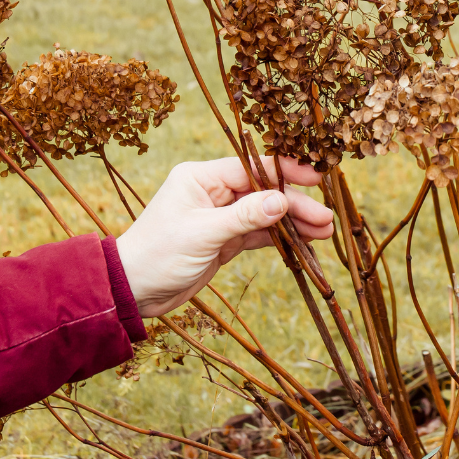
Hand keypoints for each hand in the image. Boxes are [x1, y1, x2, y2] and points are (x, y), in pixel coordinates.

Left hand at [115, 156, 334, 316]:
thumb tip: (283, 201)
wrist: (133, 290)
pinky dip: (281, 237)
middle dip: (295, 204)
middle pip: (264, 191)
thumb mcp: (203, 234)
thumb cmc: (159, 255)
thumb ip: (245, 216)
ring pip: (265, 213)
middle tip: (325, 218)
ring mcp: (219, 216)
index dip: (286, 172)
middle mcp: (212, 191)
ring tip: (324, 232)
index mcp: (201, 177)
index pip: (252, 167)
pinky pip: (258, 233)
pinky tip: (305, 242)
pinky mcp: (223, 240)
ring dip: (293, 222)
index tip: (316, 178)